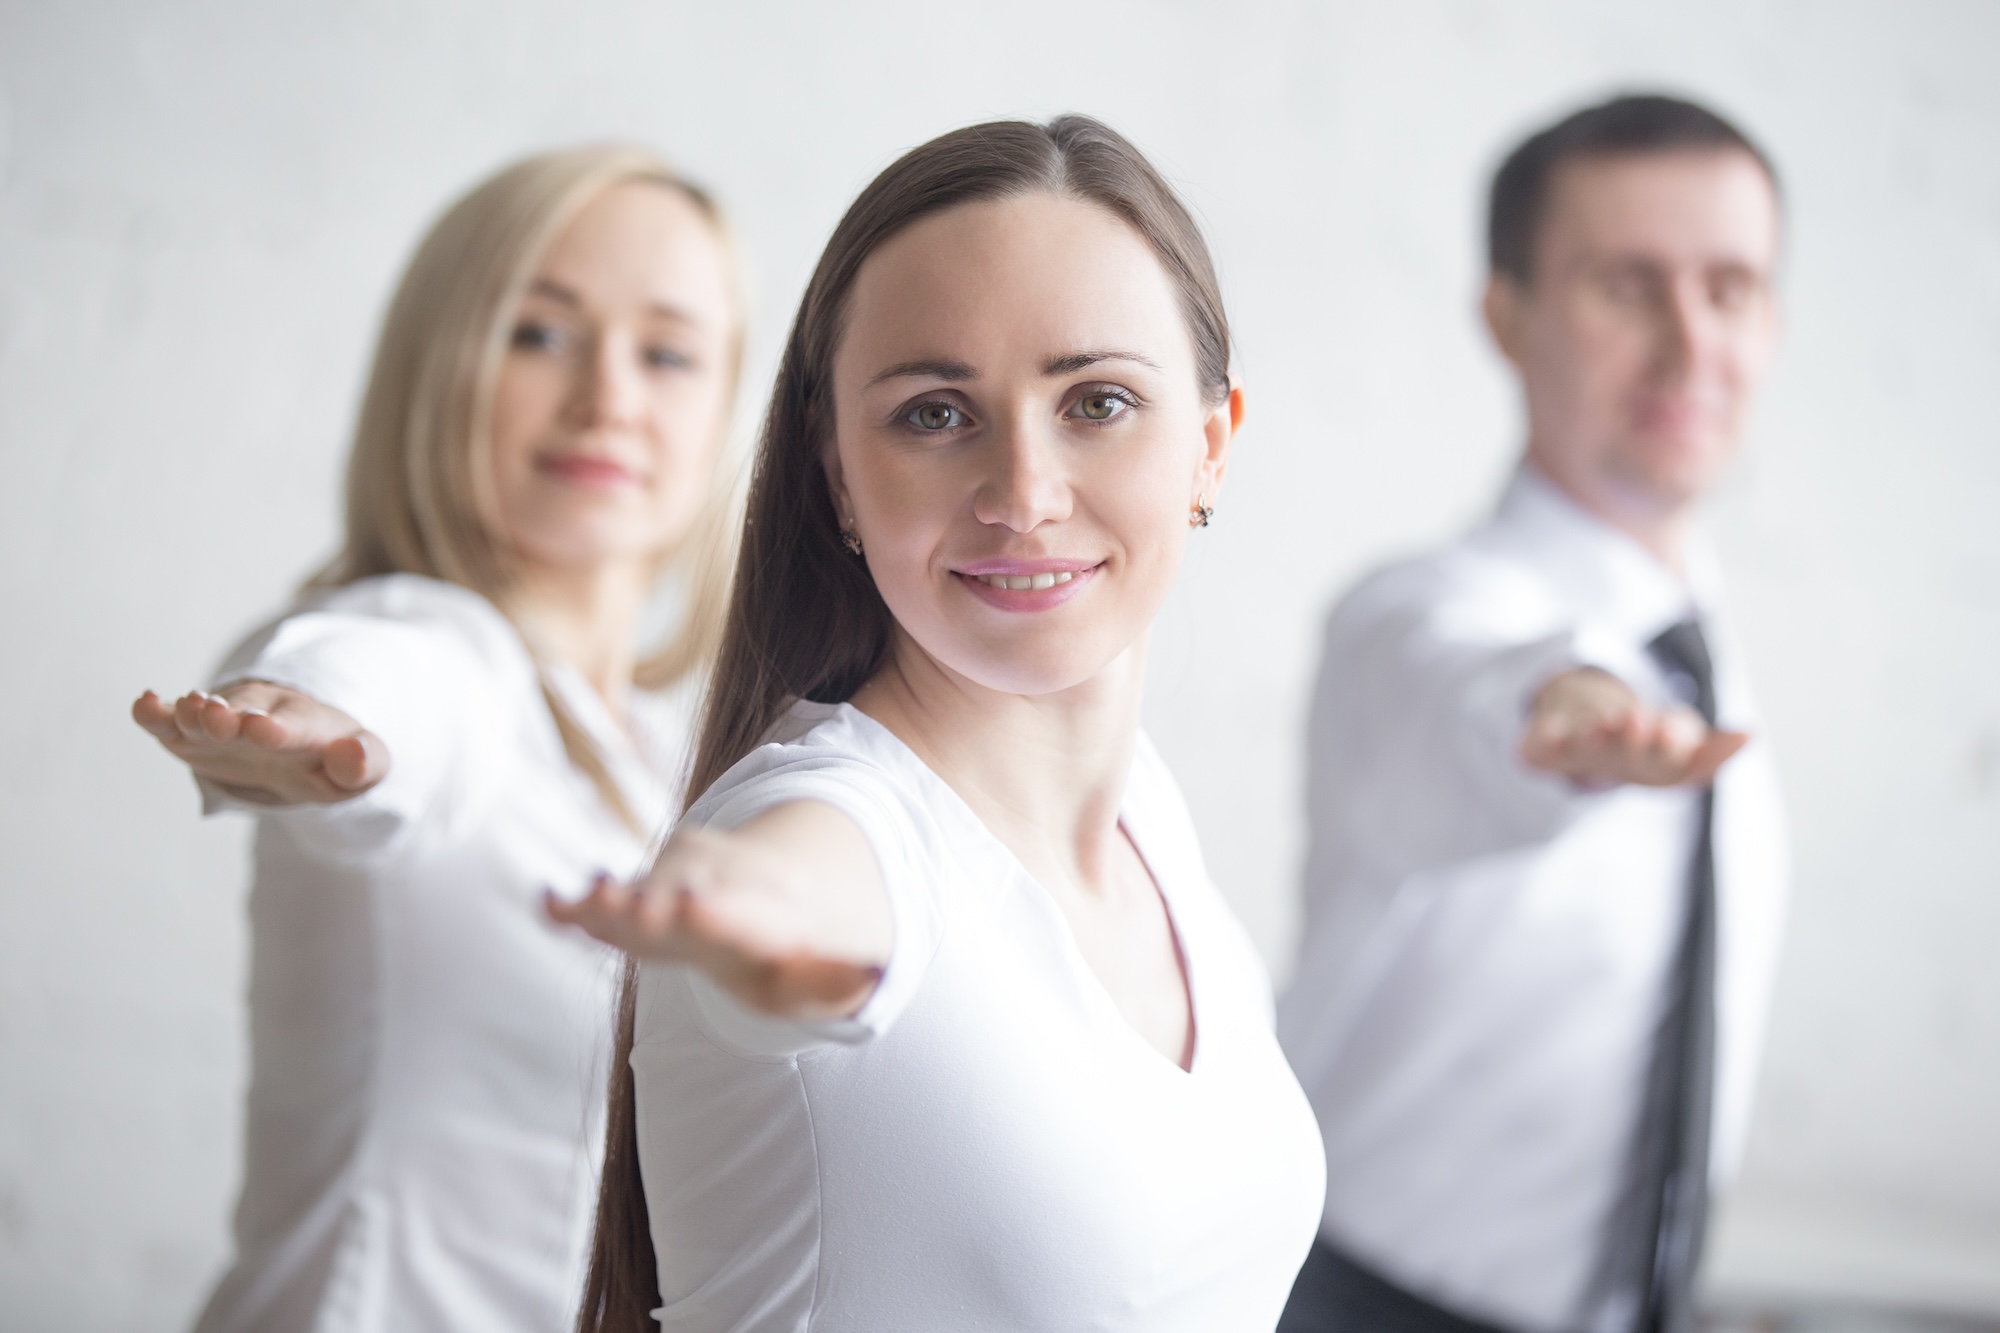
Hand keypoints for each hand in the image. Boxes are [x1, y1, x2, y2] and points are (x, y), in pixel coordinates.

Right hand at [132, 681, 389, 805]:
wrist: (298, 744)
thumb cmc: (330, 757)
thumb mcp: (360, 767)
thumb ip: (363, 765)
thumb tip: (354, 755)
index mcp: (304, 724)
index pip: (291, 726)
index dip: (275, 728)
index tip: (260, 728)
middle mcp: (259, 714)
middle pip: (241, 712)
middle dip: (227, 716)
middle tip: (212, 714)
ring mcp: (223, 721)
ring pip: (203, 714)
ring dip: (191, 714)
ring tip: (182, 709)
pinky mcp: (191, 733)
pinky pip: (171, 721)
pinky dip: (156, 713)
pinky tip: (143, 704)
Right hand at [547, 805, 890, 1020]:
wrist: (780, 881)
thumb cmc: (797, 941)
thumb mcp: (826, 967)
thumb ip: (838, 975)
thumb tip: (873, 972)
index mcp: (764, 910)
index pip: (740, 913)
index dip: (716, 911)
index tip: (693, 905)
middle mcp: (716, 888)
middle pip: (680, 897)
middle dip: (656, 903)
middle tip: (629, 906)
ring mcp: (676, 886)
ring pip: (641, 893)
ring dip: (612, 902)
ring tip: (582, 902)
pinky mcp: (644, 893)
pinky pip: (610, 901)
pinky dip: (581, 905)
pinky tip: (548, 905)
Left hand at [1521, 667, 1747, 788]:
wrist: (1566, 740)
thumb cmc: (1632, 741)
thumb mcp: (1674, 737)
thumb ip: (1706, 741)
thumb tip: (1750, 735)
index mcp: (1655, 769)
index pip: (1682, 770)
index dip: (1698, 756)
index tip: (1708, 731)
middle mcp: (1618, 769)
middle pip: (1635, 761)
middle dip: (1642, 743)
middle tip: (1646, 722)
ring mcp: (1578, 761)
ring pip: (1592, 754)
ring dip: (1602, 739)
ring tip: (1613, 720)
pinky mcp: (1541, 752)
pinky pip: (1543, 750)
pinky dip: (1550, 740)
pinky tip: (1555, 731)